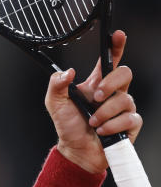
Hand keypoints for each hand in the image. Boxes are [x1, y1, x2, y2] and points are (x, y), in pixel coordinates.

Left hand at [44, 30, 141, 173]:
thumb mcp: (55, 103)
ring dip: (103, 113)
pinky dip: (112, 126)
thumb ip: (57, 85)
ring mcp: (123, 107)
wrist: (77, 151)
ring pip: (123, 99)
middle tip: (94, 98)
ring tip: (92, 123)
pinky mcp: (131, 123)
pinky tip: (102, 131)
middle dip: (110, 84)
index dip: (116, 46)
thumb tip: (68, 72)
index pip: (109, 60)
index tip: (118, 35)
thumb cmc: (68, 126)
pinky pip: (129, 118)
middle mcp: (112, 93)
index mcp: (96, 84)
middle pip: (124, 73)